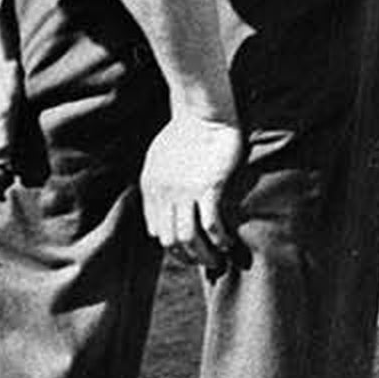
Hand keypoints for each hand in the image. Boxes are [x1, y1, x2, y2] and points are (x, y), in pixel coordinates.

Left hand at [139, 111, 245, 275]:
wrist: (202, 114)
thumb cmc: (183, 135)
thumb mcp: (158, 161)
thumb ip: (158, 186)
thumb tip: (164, 211)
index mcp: (150, 188)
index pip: (156, 231)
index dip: (173, 248)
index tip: (189, 253)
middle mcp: (163, 193)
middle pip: (170, 240)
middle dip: (188, 257)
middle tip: (206, 263)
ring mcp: (184, 192)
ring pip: (189, 238)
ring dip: (204, 255)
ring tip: (217, 260)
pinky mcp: (208, 188)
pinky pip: (211, 224)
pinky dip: (219, 240)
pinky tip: (228, 243)